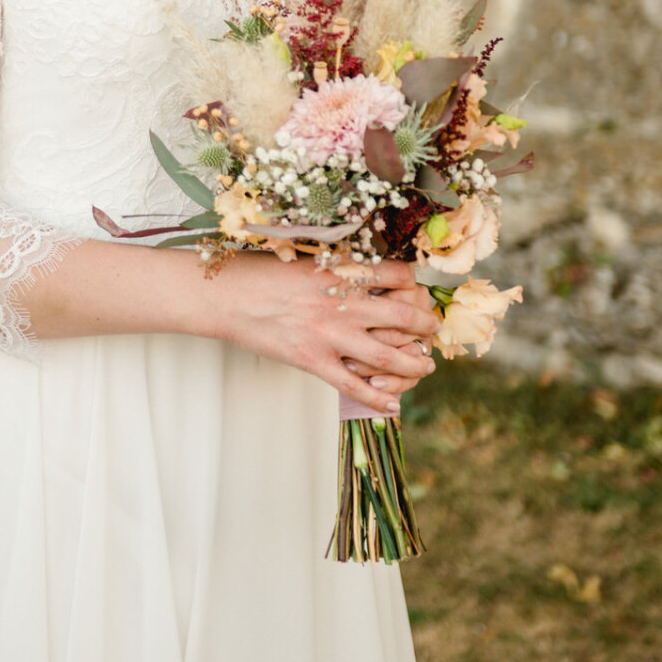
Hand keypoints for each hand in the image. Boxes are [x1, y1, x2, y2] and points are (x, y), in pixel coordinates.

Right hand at [208, 255, 438, 416]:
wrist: (228, 296)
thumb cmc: (262, 274)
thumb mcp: (308, 258)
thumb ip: (339, 268)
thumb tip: (366, 274)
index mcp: (343, 272)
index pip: (398, 274)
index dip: (415, 283)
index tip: (418, 289)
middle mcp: (343, 303)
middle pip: (404, 315)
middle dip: (425, 324)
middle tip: (432, 330)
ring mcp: (330, 335)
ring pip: (388, 354)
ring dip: (414, 362)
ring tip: (425, 366)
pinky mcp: (313, 361)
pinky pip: (354, 386)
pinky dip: (378, 397)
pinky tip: (394, 403)